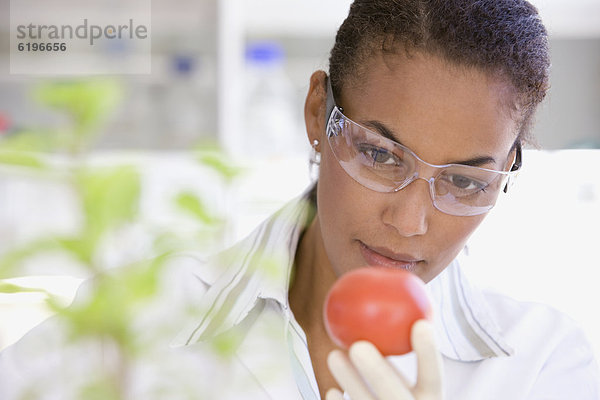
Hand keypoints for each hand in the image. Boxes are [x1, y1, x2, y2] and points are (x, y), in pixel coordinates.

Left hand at [325, 320, 442, 399]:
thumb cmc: (407, 394)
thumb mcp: (417, 380)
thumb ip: (407, 346)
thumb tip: (401, 295)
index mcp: (432, 399)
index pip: (434, 376)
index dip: (429, 353)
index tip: (421, 324)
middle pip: (397, 395)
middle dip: (379, 372)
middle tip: (358, 345)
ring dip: (351, 382)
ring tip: (334, 356)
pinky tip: (331, 392)